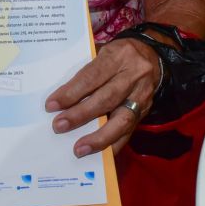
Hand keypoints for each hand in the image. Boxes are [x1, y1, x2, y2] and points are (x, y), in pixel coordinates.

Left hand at [44, 37, 160, 156]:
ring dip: (99, 137)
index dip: (72, 92)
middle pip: (106, 98)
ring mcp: (142, 95)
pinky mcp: (145, 111)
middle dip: (81, 114)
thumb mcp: (103, 50)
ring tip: (79, 148)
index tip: (52, 105)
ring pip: (122, 119)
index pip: (92, 76)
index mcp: (118, 56)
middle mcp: (133, 75)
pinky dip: (113, 144)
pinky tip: (98, 154)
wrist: (152, 56)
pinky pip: (130, 131)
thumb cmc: (119, 54)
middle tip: (59, 126)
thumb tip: (61, 93)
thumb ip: (86, 68)